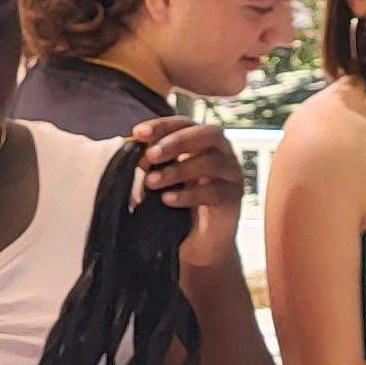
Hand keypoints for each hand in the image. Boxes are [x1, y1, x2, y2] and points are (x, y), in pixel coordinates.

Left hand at [134, 117, 249, 270]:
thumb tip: (131, 148)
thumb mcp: (162, 178)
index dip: (163, 125)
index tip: (138, 133)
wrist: (198, 241)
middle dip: (177, 141)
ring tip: (152, 182)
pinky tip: (168, 199)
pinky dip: (189, 194)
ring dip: (178, 170)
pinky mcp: (234, 198)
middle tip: (150, 155)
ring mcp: (232, 174)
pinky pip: (216, 191)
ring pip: (212, 162)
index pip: (185, 123)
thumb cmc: (178, 203)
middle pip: (208, 133)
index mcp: (202, 142)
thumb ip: (152, 162)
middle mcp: (222, 153)